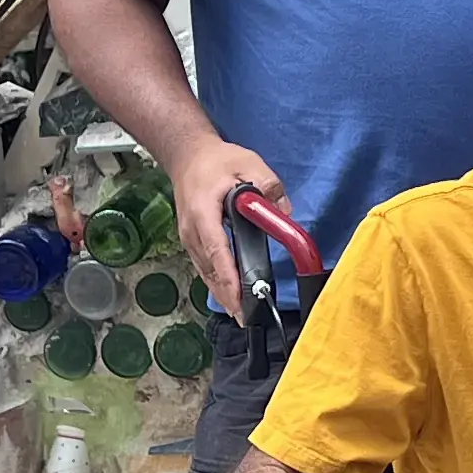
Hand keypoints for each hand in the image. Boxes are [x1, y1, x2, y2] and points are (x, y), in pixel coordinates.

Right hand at [174, 137, 285, 317]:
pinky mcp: (192, 241)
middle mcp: (192, 230)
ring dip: (222, 294)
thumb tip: (285, 211)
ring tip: (240, 314)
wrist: (188, 156)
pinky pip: (204, 267)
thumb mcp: (248, 163)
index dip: (228, 276)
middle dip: (227, 295)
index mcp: (203, 212)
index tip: (239, 297)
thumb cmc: (217, 161)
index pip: (217, 250)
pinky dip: (216, 284)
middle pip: (210, 269)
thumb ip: (268, 185)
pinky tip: (229, 297)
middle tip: (246, 316)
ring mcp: (189, 237)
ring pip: (205, 272)